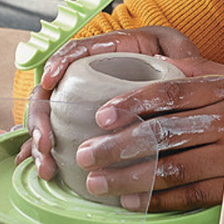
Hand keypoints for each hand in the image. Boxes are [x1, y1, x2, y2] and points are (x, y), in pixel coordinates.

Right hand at [15, 26, 200, 180]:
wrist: (183, 86)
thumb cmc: (178, 65)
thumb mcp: (179, 54)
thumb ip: (177, 54)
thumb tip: (160, 58)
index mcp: (108, 52)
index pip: (73, 53)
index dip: (57, 64)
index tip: (49, 81)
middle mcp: (88, 76)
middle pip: (51, 91)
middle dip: (41, 117)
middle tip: (46, 143)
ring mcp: (82, 101)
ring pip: (49, 118)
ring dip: (40, 141)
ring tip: (47, 166)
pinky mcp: (82, 125)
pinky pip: (57, 137)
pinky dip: (47, 154)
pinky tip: (48, 171)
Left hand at [74, 59, 223, 212]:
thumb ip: (201, 81)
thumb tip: (152, 77)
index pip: (167, 93)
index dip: (129, 104)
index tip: (100, 116)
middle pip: (162, 132)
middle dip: (117, 146)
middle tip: (86, 156)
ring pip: (172, 166)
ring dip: (130, 178)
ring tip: (101, 184)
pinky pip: (194, 193)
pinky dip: (162, 199)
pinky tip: (137, 202)